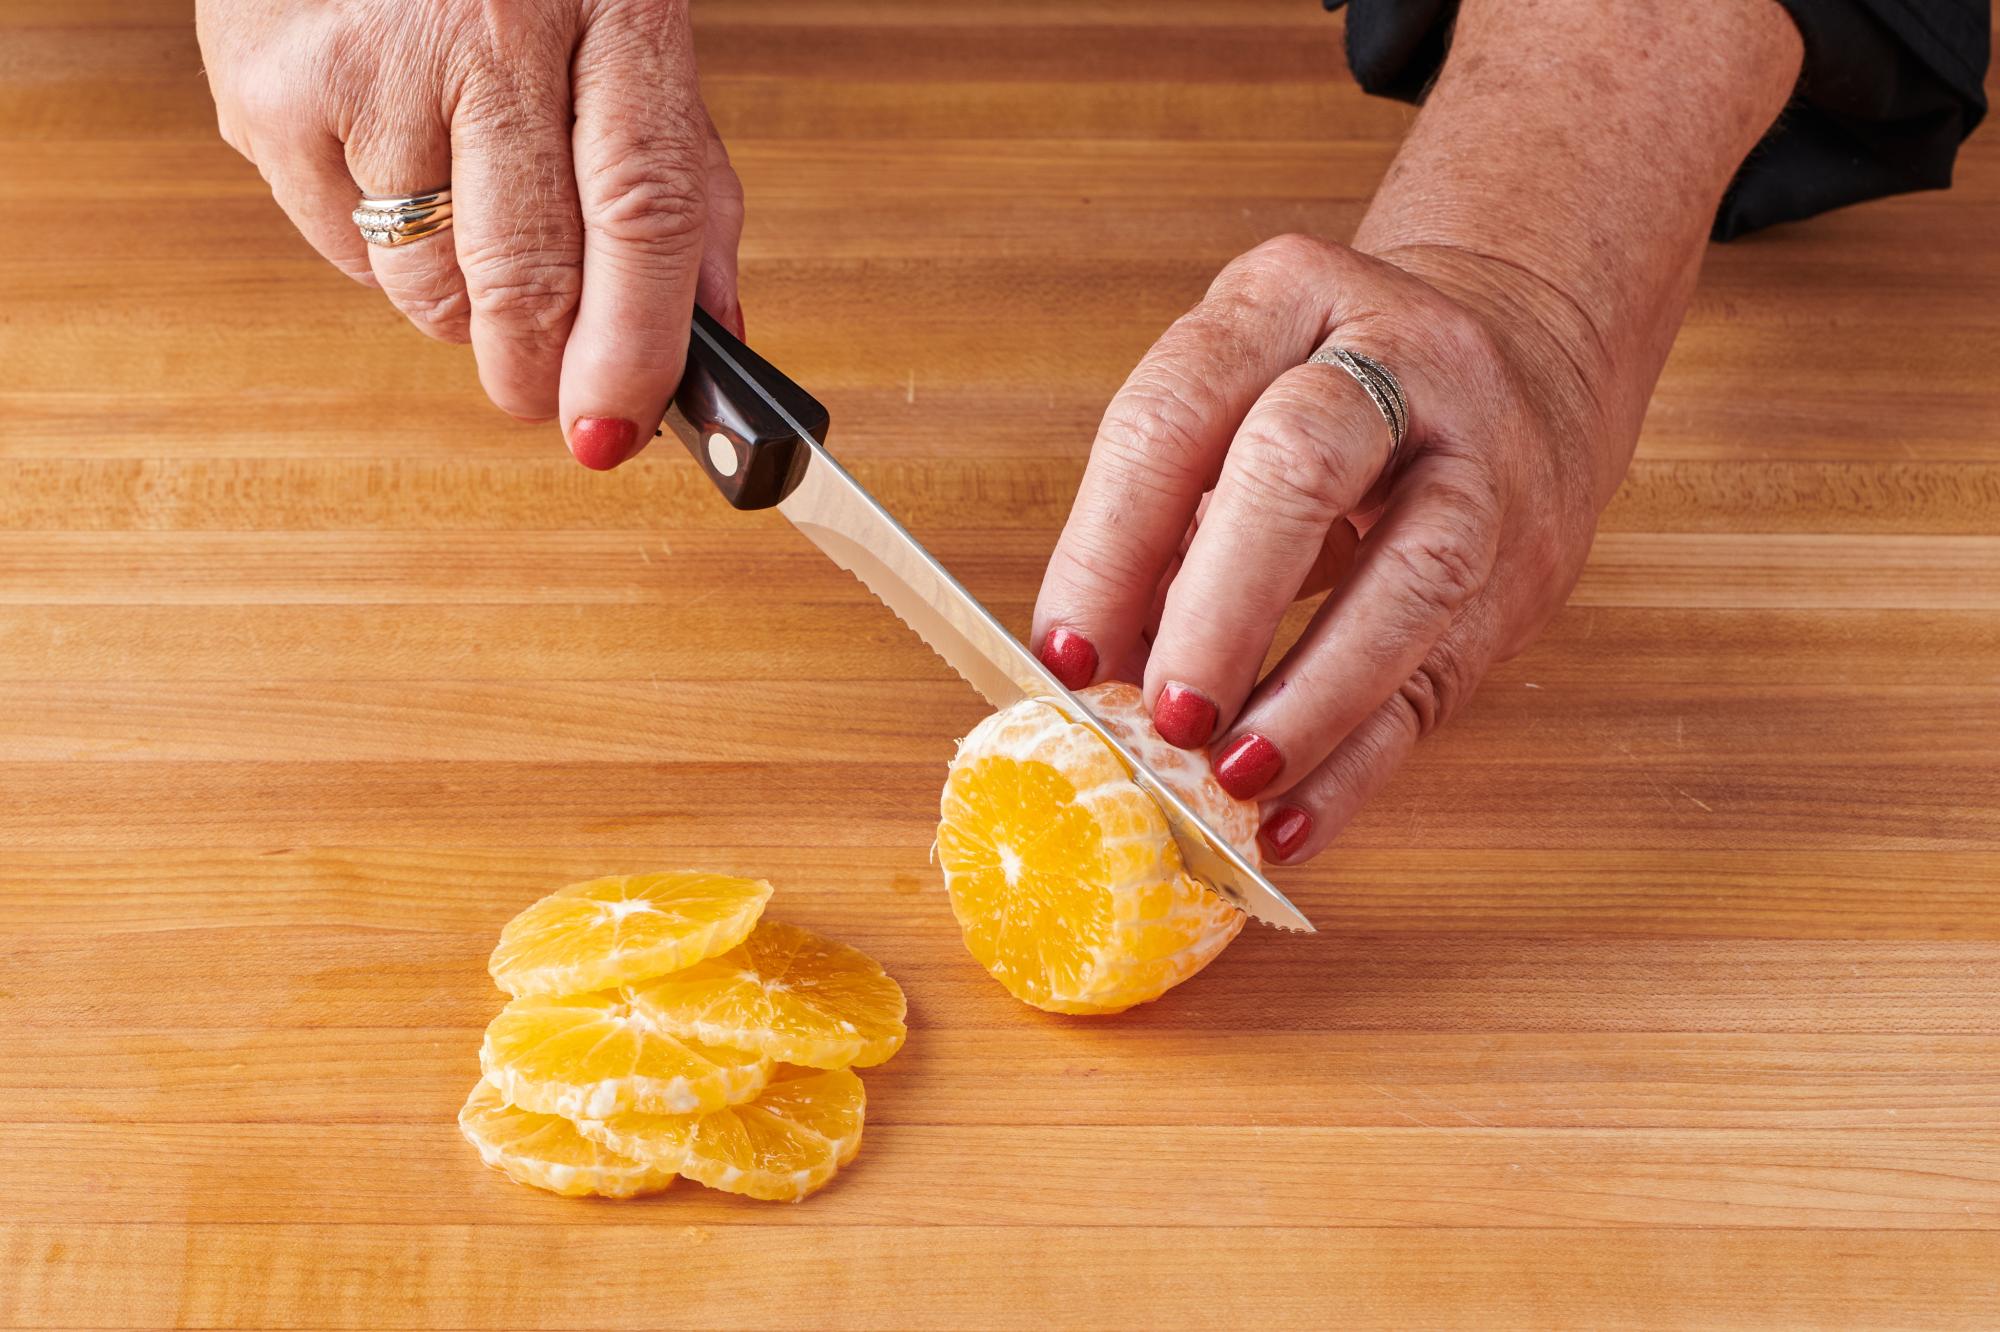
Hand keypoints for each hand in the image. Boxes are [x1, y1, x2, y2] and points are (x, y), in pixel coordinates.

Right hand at [196, 0, 742, 468]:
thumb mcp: (632, 41)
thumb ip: (686, 187)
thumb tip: (717, 335)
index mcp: (613, 9)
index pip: (643, 211)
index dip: (635, 347)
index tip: (615, 430)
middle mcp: (487, 31)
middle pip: (525, 276)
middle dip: (540, 372)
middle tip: (547, 394)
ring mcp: (368, 62)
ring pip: (427, 288)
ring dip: (462, 308)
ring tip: (469, 219)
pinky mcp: (268, 92)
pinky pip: (343, 251)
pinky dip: (380, 250)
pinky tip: (396, 164)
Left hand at [1031, 234, 1612, 864]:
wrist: (1523, 350)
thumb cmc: (1328, 395)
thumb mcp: (1236, 399)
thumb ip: (1163, 520)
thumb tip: (1086, 673)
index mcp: (1286, 298)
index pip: (1176, 414)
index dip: (1111, 542)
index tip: (1064, 656)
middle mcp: (1399, 358)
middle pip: (1299, 467)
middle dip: (1219, 607)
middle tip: (1161, 717)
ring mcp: (1482, 458)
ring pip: (1412, 576)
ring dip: (1308, 698)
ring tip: (1229, 783)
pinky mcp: (1529, 564)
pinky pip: (1441, 677)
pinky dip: (1359, 765)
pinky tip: (1293, 825)